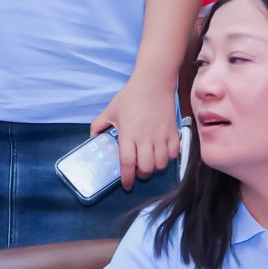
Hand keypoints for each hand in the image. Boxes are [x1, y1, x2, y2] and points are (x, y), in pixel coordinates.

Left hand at [93, 75, 179, 191]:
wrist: (154, 82)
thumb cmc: (131, 96)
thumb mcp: (111, 110)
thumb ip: (99, 125)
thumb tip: (93, 138)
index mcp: (128, 134)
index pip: (127, 163)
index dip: (126, 178)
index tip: (126, 185)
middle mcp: (145, 138)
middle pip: (146, 168)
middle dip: (141, 175)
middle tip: (138, 170)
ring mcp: (161, 136)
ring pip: (161, 164)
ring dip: (155, 168)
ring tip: (150, 162)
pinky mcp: (173, 132)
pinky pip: (174, 154)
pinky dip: (169, 158)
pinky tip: (163, 153)